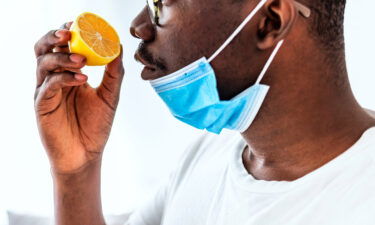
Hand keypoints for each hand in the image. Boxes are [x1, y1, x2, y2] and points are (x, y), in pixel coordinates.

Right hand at [34, 22, 124, 173]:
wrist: (86, 154)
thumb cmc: (95, 125)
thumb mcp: (110, 96)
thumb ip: (115, 73)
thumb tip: (119, 47)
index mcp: (68, 74)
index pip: (61, 46)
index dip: (66, 32)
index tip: (80, 23)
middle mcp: (54, 79)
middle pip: (44, 49)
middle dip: (54, 36)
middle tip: (70, 32)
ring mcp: (46, 91)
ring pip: (43, 63)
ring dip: (62, 57)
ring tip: (82, 60)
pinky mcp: (42, 105)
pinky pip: (49, 85)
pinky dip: (64, 77)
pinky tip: (82, 79)